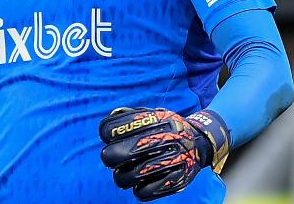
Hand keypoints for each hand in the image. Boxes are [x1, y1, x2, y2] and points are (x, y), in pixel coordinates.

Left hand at [99, 107, 228, 200]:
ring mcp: (167, 161)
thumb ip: (129, 116)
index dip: (108, 131)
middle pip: (116, 154)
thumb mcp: (152, 114)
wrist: (198, 143)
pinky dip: (139, 188)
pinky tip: (141, 181)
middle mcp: (160, 139)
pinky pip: (143, 192)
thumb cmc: (167, 127)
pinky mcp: (174, 181)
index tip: (109, 135)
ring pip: (126, 177)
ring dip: (121, 176)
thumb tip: (107, 124)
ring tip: (124, 172)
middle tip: (110, 157)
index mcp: (152, 120)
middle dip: (109, 157)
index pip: (114, 128)